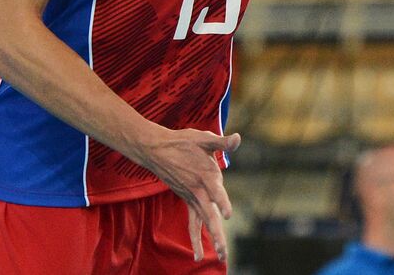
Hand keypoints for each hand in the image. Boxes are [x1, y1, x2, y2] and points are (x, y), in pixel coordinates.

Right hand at [132, 127, 241, 260]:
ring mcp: (191, 197)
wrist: (156, 150)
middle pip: (208, 214)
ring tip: (222, 255)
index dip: (221, 202)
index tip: (228, 215)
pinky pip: (192, 222)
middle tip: (223, 250)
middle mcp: (198, 190)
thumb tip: (237, 138)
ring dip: (211, 239)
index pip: (215, 191)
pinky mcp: (187, 200)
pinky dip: (195, 238)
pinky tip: (199, 255)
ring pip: (202, 222)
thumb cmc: (182, 142)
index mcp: (204, 175)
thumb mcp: (203, 138)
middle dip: (216, 233)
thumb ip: (222, 142)